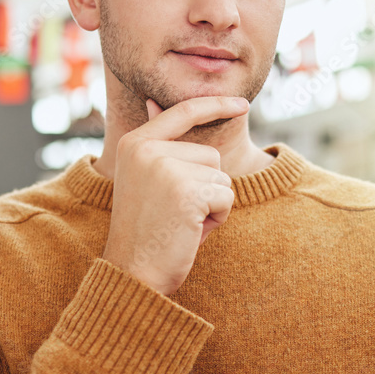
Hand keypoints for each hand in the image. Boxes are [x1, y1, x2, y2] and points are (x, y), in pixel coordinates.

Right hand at [102, 95, 248, 295]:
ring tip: (181, 221)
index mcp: (135, 143)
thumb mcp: (145, 177)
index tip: (242, 104)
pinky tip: (190, 230)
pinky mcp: (186, 191)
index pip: (183, 112)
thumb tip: (153, 101)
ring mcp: (166, 168)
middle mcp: (147, 149)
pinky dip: (217, 217)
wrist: (132, 273)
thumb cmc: (145, 229)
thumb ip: (156, 143)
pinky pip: (226, 197)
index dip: (215, 105)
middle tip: (175, 212)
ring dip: (211, 203)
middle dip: (205, 186)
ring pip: (221, 177)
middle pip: (210, 155)